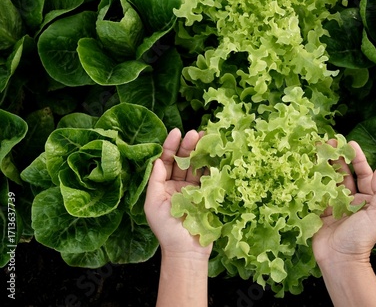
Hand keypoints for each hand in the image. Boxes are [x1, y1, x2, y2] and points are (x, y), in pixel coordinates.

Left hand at [145, 128, 211, 260]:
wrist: (187, 250)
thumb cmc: (166, 230)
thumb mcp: (153, 204)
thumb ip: (155, 181)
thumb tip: (157, 160)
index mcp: (163, 186)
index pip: (166, 162)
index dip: (170, 146)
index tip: (176, 132)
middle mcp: (178, 186)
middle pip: (183, 161)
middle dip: (187, 146)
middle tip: (194, 133)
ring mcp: (194, 190)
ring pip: (197, 166)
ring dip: (200, 152)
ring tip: (206, 137)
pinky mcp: (208, 196)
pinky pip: (209, 177)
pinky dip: (212, 165)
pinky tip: (214, 153)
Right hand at [312, 140, 375, 265]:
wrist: (339, 259)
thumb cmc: (361, 239)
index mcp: (366, 199)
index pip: (363, 173)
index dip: (357, 158)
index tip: (350, 143)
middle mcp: (350, 199)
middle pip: (344, 173)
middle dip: (338, 157)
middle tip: (330, 142)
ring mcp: (334, 203)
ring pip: (330, 179)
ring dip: (325, 164)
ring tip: (318, 149)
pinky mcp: (320, 209)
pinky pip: (317, 190)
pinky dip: (313, 178)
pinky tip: (309, 166)